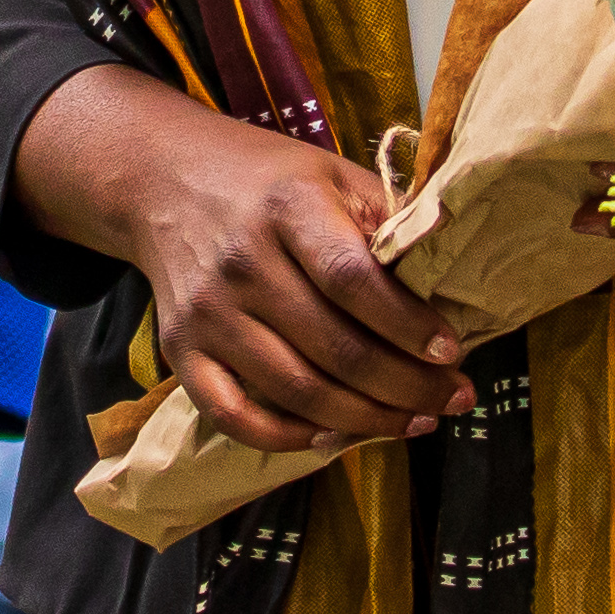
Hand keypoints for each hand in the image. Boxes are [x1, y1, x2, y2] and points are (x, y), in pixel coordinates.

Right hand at [7, 69, 471, 454]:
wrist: (161, 178)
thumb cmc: (268, 181)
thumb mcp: (333, 175)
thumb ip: (388, 220)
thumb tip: (451, 278)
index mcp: (288, 209)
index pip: (354, 280)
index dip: (408, 325)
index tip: (451, 352)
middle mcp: (243, 263)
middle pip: (336, 348)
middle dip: (407, 387)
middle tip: (452, 399)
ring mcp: (208, 313)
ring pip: (297, 391)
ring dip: (365, 420)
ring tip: (413, 422)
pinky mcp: (180, 349)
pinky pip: (234, 416)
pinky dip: (289, 439)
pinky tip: (334, 436)